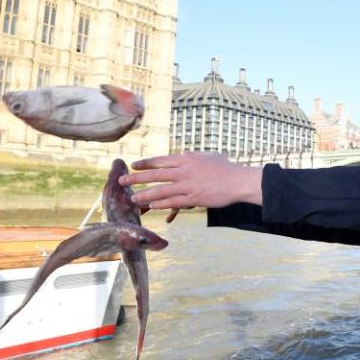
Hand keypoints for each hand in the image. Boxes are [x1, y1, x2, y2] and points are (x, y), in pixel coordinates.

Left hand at [119, 152, 262, 209]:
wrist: (238, 181)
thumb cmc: (226, 167)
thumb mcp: (208, 156)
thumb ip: (193, 156)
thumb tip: (183, 154)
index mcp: (186, 159)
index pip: (160, 160)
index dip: (145, 163)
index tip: (133, 165)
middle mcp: (183, 171)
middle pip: (154, 175)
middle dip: (136, 178)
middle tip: (122, 181)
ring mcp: (187, 185)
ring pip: (160, 190)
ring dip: (145, 194)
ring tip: (133, 198)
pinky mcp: (193, 198)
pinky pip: (173, 201)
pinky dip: (161, 203)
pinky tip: (152, 205)